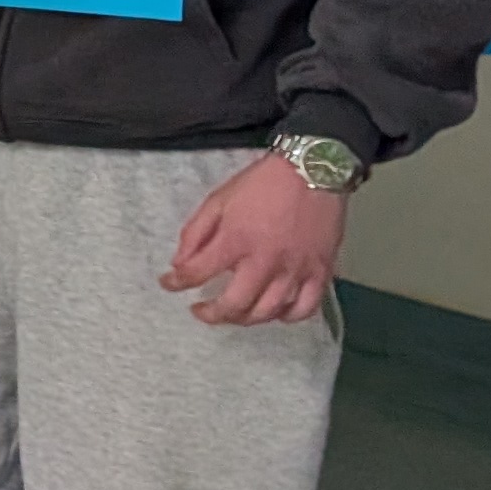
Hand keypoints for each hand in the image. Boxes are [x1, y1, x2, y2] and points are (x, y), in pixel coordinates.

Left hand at [162, 154, 344, 325]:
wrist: (314, 170)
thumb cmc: (263, 184)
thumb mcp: (218, 200)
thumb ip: (195, 233)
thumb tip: (179, 263)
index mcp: (236, 240)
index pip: (197, 273)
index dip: (176, 282)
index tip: (168, 283)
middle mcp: (266, 261)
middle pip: (235, 305)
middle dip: (212, 314)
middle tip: (201, 311)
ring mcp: (296, 270)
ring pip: (268, 312)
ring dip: (245, 319)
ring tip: (233, 312)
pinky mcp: (322, 272)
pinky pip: (305, 308)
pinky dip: (287, 317)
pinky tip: (274, 311)